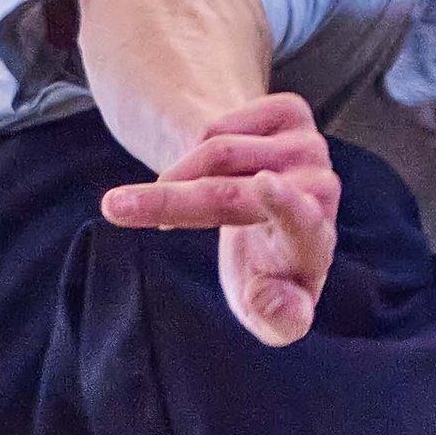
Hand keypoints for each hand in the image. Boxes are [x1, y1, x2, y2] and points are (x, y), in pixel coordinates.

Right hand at [99, 93, 339, 346]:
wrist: (271, 218)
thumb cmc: (260, 270)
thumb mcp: (262, 311)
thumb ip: (276, 320)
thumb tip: (266, 297)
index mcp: (313, 247)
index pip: (301, 225)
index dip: (284, 204)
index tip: (264, 184)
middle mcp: (322, 191)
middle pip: (229, 193)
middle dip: (166, 202)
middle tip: (113, 207)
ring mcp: (311, 147)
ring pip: (218, 152)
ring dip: (175, 180)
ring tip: (160, 203)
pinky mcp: (294, 113)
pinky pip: (220, 126)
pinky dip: (196, 153)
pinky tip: (208, 173)